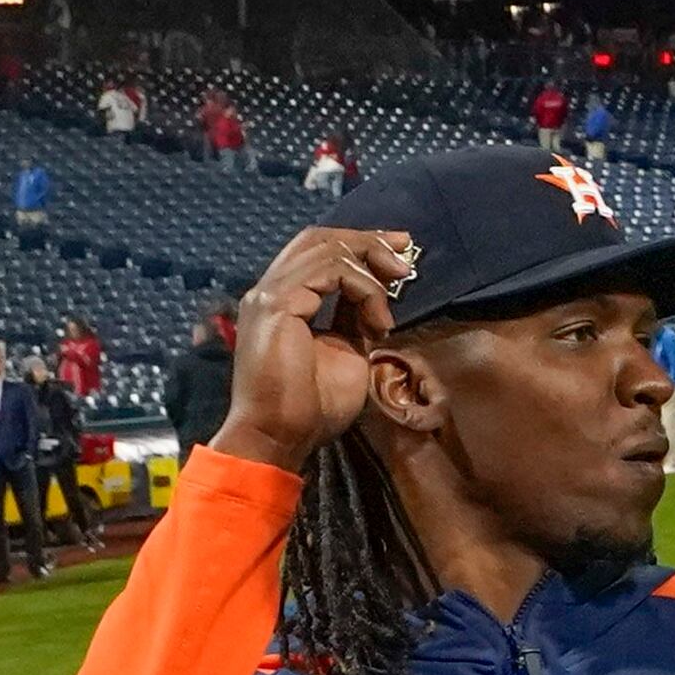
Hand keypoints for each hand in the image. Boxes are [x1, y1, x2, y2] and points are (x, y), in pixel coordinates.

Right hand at [208, 228, 415, 471]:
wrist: (281, 434)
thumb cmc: (311, 405)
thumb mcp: (345, 350)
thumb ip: (351, 319)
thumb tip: (372, 300)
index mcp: (282, 300)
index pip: (317, 252)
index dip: (360, 244)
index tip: (400, 251)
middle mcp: (269, 291)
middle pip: (319, 239)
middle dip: (368, 240)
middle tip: (405, 252)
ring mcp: (269, 295)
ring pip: (326, 249)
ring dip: (371, 267)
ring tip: (394, 296)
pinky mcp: (276, 304)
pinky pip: (330, 272)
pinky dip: (364, 289)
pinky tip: (378, 320)